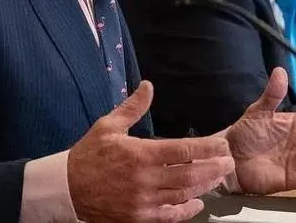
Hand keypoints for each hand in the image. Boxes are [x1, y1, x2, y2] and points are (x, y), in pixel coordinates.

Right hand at [68, 81, 234, 222]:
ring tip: (218, 178)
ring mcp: (142, 202)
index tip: (222, 145)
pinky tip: (196, 203)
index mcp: (140, 154)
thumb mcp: (108, 126)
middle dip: (214, 168)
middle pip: (190, 174)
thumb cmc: (88, 155)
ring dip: (204, 186)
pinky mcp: (137, 218)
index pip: (184, 150)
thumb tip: (148, 86)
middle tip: (229, 162)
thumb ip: (133, 107)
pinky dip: (185, 211)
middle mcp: (145, 180)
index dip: (207, 148)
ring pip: (182, 194)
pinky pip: (168, 217)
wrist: (66, 188)